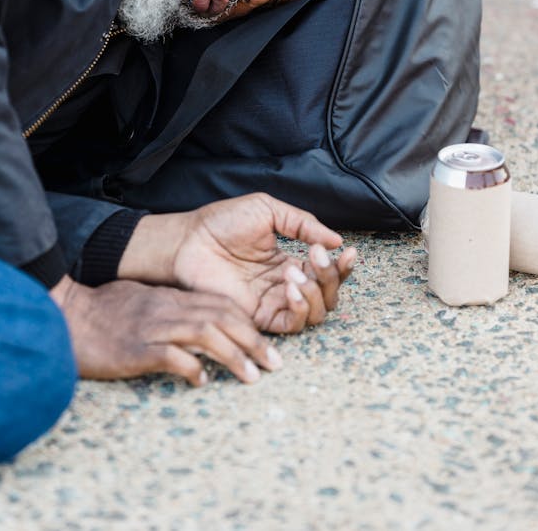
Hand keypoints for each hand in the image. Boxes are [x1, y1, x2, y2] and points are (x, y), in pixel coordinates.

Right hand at [50, 274, 281, 384]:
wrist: (65, 315)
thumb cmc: (100, 311)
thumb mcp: (140, 299)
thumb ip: (167, 308)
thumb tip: (194, 322)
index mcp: (170, 297)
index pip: (219, 303)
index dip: (247, 322)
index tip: (265, 342)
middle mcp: (167, 308)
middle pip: (222, 316)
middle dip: (253, 339)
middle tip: (275, 362)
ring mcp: (152, 327)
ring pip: (206, 334)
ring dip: (234, 355)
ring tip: (252, 376)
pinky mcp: (135, 350)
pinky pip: (172, 356)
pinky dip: (192, 367)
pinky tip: (203, 381)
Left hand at [118, 193, 356, 333]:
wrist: (189, 240)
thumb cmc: (222, 222)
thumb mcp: (268, 211)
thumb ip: (302, 223)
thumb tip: (336, 241)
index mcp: (289, 260)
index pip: (326, 271)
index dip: (342, 266)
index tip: (348, 252)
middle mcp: (285, 284)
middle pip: (329, 295)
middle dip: (332, 278)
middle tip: (318, 256)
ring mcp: (273, 302)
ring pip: (317, 313)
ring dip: (317, 292)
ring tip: (298, 271)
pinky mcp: (258, 317)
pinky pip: (292, 324)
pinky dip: (300, 307)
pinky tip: (290, 286)